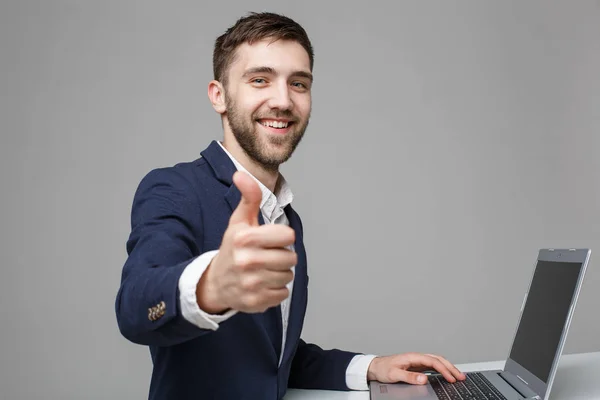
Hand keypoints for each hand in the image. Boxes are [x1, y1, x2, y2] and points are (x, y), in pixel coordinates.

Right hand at [196, 171, 296, 313]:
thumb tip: (240, 174)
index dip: (282, 237)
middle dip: (282, 256)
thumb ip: (248, 197)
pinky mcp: (256, 301)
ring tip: (263, 270)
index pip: (287, 235)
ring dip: (279, 273)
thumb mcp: (239, 221)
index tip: (271, 239)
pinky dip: (276, 290)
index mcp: (244, 238)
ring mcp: (251, 283)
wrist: (215, 283)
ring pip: (288, 276)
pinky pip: (283, 293)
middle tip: (266, 256)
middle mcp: (246, 261)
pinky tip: (262, 284)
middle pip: (290, 258)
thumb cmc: (232, 249)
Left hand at [367, 353, 465, 384]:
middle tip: (461, 376)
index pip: (433, 362)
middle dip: (451, 367)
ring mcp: (417, 361)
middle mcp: (416, 357)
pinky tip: (446, 374)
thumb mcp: (394, 374)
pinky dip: (442, 369)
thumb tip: (424, 378)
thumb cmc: (383, 368)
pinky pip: (433, 366)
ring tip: (458, 375)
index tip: (451, 378)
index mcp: (413, 357)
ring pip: (437, 361)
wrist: (375, 367)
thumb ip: (409, 376)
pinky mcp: (417, 366)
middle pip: (438, 359)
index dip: (444, 370)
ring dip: (448, 367)